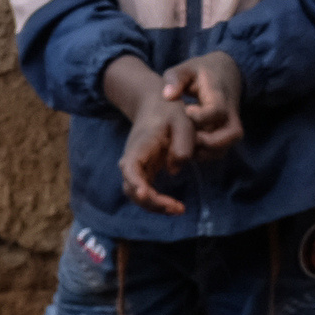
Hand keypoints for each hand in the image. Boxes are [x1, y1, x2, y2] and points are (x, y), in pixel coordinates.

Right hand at [117, 94, 196, 211]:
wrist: (155, 105)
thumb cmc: (169, 113)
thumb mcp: (183, 122)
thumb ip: (182, 145)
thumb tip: (174, 170)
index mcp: (139, 146)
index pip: (131, 168)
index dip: (135, 182)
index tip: (144, 193)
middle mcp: (133, 160)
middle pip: (132, 189)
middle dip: (152, 202)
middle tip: (177, 208)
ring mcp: (137, 168)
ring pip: (137, 195)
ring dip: (155, 206)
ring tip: (179, 209)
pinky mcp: (144, 173)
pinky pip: (146, 193)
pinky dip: (157, 203)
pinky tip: (175, 206)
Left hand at [158, 49, 248, 161]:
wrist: (224, 73)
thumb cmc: (200, 72)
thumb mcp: (186, 69)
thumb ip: (175, 79)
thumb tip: (167, 96)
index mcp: (220, 97)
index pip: (217, 112)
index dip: (199, 117)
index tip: (185, 111)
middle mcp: (231, 115)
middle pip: (228, 137)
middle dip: (204, 142)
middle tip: (183, 136)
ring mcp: (230, 127)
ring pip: (223, 149)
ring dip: (202, 152)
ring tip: (182, 142)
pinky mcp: (225, 136)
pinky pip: (217, 152)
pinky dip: (202, 154)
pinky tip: (185, 146)